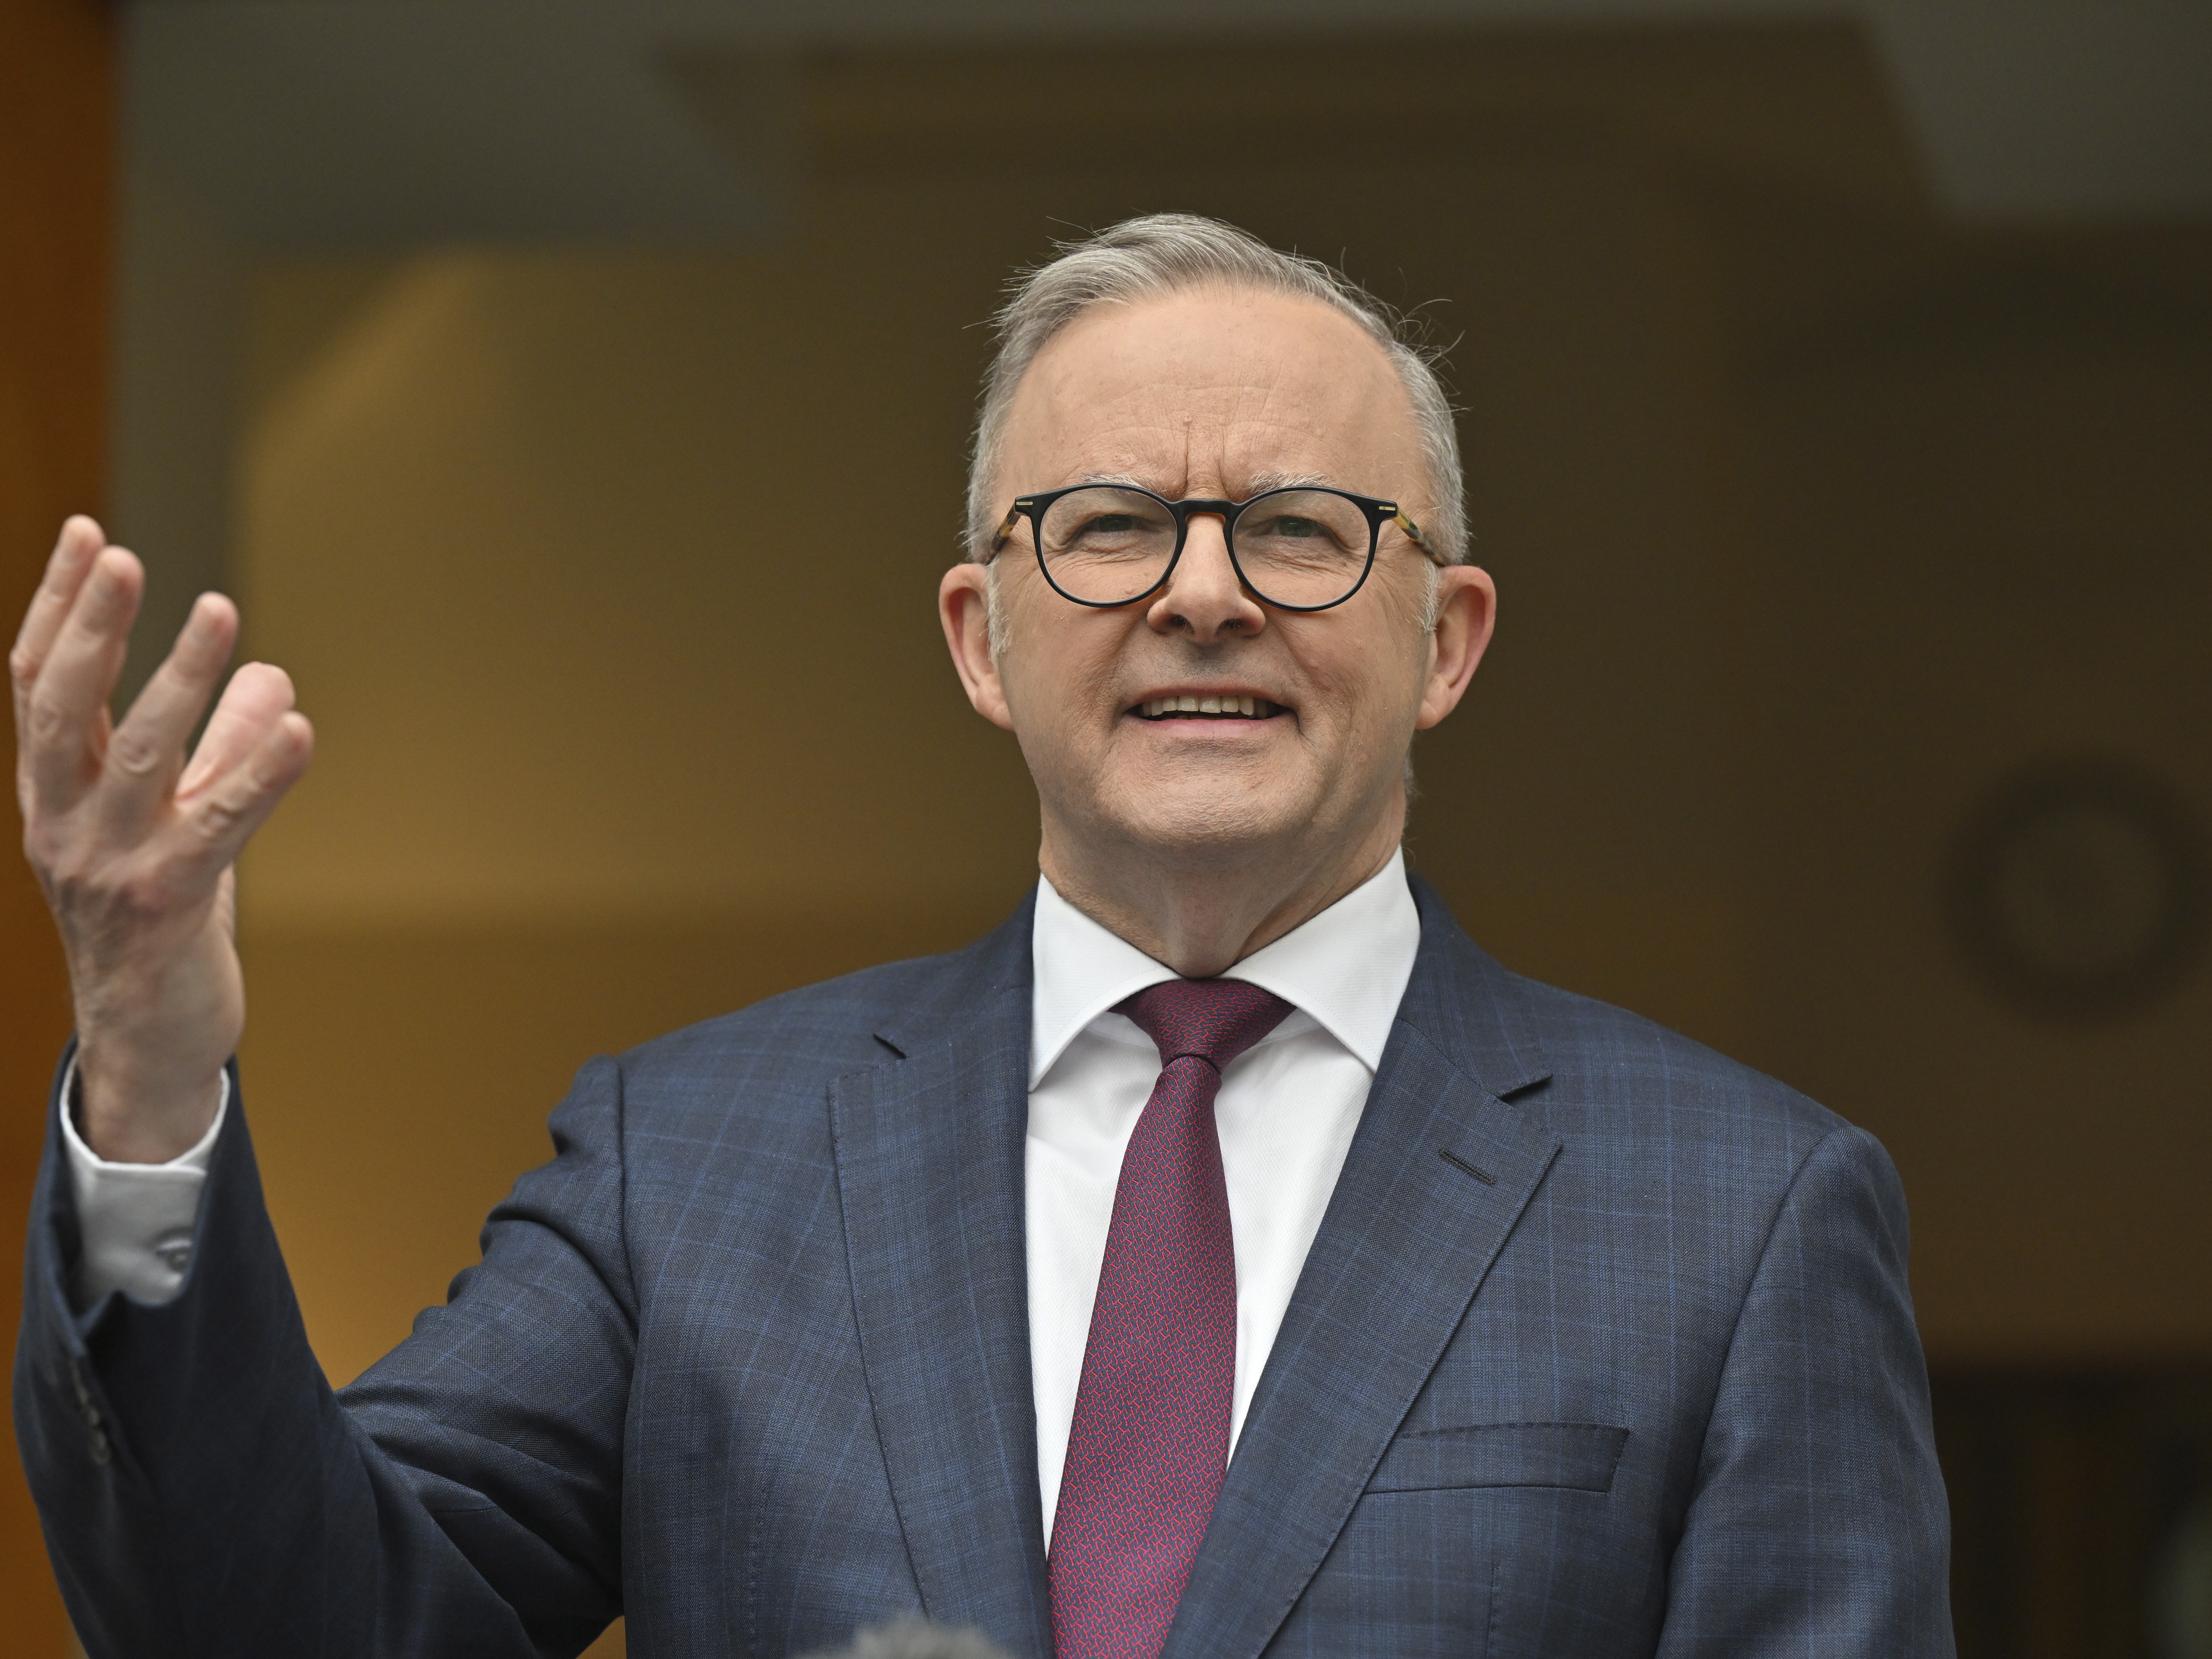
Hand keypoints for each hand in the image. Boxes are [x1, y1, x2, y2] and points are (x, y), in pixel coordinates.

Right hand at [12, 517, 312, 1161]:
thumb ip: (217, 750)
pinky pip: (223, 823)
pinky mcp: (171, 900)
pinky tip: (300, 729)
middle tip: (122, 556)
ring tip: (219, 612)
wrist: (148, 1035)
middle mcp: (66, 820)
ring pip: (141, 754)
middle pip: (66, 704)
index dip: (55, 605)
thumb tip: (269, 677)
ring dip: (181, 679)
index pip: (37, 680)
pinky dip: (262, 772)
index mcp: (53, 793)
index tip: (82, 533)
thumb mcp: (179, 820)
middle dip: (92, 626)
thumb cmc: (162, 917)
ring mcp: (113, 862)